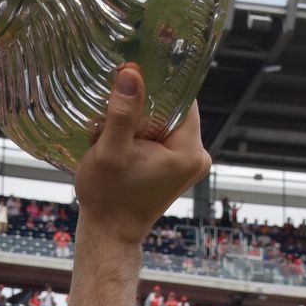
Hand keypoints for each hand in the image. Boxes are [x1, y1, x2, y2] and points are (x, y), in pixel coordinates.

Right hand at [71, 63, 207, 244]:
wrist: (109, 232)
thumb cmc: (108, 198)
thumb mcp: (110, 151)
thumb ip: (123, 112)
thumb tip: (131, 73)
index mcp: (190, 151)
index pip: (184, 98)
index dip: (159, 83)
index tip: (135, 74)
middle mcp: (197, 156)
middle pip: (175, 108)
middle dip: (147, 102)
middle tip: (118, 100)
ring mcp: (188, 163)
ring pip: (166, 121)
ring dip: (142, 118)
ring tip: (117, 124)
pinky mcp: (177, 168)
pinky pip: (162, 136)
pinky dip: (143, 132)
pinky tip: (123, 138)